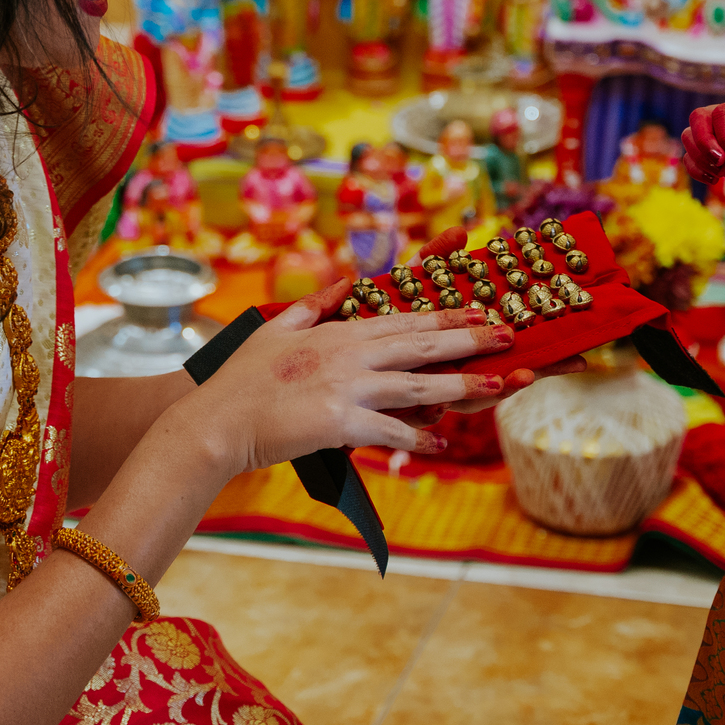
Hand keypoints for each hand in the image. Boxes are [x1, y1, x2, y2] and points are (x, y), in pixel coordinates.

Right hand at [181, 281, 513, 473]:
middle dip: (469, 340)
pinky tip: (441, 443)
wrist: (216, 420)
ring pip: (417, 385)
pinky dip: (417, 438)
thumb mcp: (276, 329)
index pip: (403, 321)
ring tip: (499, 385)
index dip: (445, 317)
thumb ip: (313, 306)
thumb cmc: (241, 379)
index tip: (479, 309)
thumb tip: (342, 281)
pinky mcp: (338, 422)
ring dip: (461, 385)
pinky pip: (389, 431)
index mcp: (338, 333)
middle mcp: (348, 355)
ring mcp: (345, 387)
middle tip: (508, 335)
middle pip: (421, 345)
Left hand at [377, 226, 581, 416]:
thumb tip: (460, 229)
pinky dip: (431, 413)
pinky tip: (442, 408)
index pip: (510, 353)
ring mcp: (426, 395)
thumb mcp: (402, 285)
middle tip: (564, 364)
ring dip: (496, 391)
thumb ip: (433, 260)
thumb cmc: (365, 319)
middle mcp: (449, 374)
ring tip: (521, 377)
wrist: (324, 352)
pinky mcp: (395, 410)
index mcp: (459, 348)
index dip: (546, 354)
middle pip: (501, 378)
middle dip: (534, 372)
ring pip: (469, 399)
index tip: (579, 354)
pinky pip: (420, 415)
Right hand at [682, 92, 724, 203]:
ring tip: (720, 171)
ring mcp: (721, 137)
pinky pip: (691, 158)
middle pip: (697, 118)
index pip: (721, 112)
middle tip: (720, 163)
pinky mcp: (716, 157)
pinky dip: (696, 169)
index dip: (723, 135)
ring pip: (690, 137)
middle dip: (703, 142)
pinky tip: (714, 179)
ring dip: (699, 157)